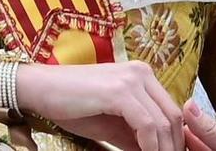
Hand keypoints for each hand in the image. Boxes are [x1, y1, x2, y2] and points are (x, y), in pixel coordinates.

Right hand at [19, 60, 183, 150]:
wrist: (39, 89)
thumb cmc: (72, 106)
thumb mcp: (111, 125)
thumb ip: (135, 137)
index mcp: (142, 76)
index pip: (171, 111)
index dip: (176, 139)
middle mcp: (142, 72)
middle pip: (173, 116)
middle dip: (173, 146)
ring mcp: (132, 79)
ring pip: (164, 122)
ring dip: (163, 150)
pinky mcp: (120, 91)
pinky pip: (146, 125)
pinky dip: (150, 147)